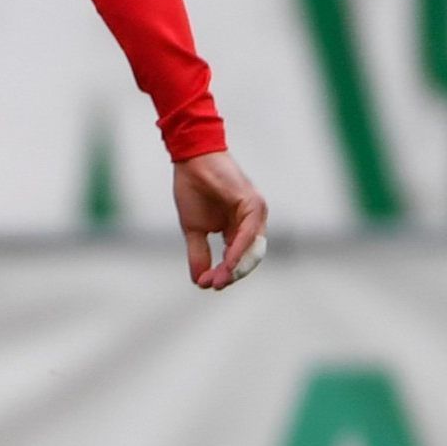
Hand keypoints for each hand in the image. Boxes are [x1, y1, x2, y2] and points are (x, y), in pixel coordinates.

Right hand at [173, 150, 268, 289]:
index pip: (238, 259)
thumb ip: (199, 254)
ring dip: (235, 267)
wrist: (191, 160)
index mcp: (239, 229)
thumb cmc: (193, 189)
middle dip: (232, 275)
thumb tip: (199, 281)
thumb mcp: (194, 230)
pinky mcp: (253, 204)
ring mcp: (255, 213)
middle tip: (214, 285)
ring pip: (251, 249)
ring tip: (219, 279)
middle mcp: (252, 223)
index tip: (207, 284)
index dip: (225, 274)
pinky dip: (237, 250)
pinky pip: (249, 233)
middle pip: (248, 258)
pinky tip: (226, 262)